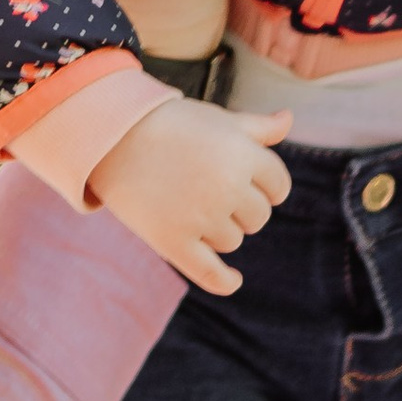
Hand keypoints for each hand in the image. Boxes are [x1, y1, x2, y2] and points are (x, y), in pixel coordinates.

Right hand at [92, 99, 293, 296]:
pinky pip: (211, 273)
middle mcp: (226, 186)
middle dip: (243, 208)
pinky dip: (225, 282)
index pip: (278, 186)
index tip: (251, 185)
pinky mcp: (173, 241)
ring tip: (191, 205)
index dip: (268, 186)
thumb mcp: (218, 119)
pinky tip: (234, 281)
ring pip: (233, 240)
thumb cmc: (171, 124)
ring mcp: (200, 216)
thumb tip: (288, 118)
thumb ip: (257, 127)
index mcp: (242, 154)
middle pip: (258, 217)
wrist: (113, 136)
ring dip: (220, 229)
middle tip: (211, 191)